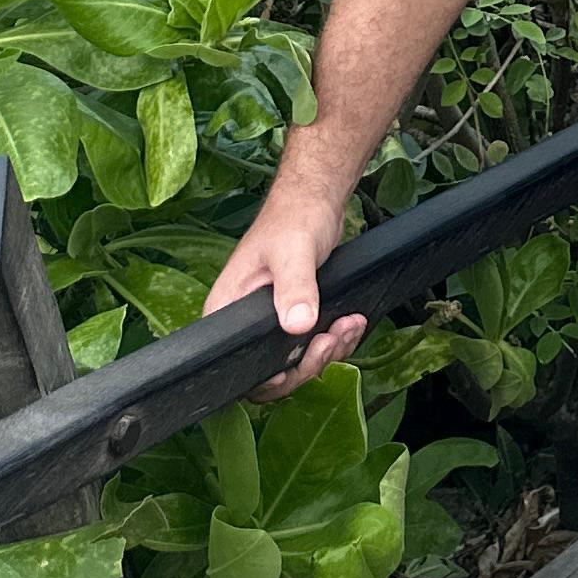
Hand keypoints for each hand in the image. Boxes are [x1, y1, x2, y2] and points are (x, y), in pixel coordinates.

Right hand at [202, 178, 363, 394]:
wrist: (316, 200)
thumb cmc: (294, 217)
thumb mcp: (293, 251)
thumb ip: (295, 287)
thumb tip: (298, 325)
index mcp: (226, 311)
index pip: (238, 366)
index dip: (270, 377)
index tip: (301, 358)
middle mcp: (244, 324)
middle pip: (271, 372)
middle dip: (309, 362)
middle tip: (333, 338)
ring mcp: (271, 322)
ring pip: (296, 362)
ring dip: (329, 350)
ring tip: (349, 325)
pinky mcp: (294, 318)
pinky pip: (312, 346)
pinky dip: (336, 340)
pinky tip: (351, 322)